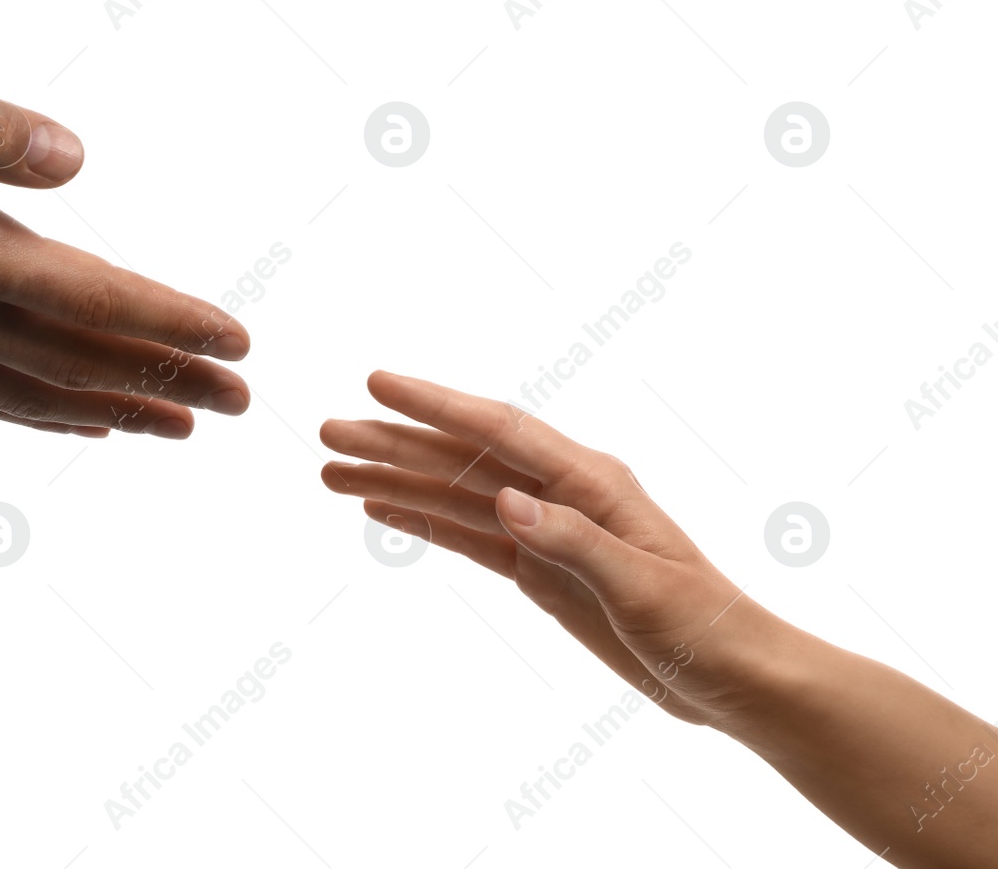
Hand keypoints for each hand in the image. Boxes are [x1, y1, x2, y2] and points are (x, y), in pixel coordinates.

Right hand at [0, 51, 250, 436]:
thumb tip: (77, 158)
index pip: (90, 299)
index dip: (169, 322)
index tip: (237, 340)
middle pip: (77, 363)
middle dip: (166, 381)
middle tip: (242, 402)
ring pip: (32, 397)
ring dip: (114, 412)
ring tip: (180, 426)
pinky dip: (42, 417)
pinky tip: (79, 421)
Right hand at [320, 371, 788, 726]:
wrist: (733, 675)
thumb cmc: (704, 626)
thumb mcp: (644, 587)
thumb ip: (574, 542)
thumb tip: (507, 502)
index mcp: (591, 482)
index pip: (499, 431)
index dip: (437, 406)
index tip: (378, 385)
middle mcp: (560, 494)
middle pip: (461, 458)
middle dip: (393, 443)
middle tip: (328, 433)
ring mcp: (544, 530)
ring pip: (454, 495)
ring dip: (394, 481)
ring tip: (331, 473)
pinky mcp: (538, 569)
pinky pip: (467, 535)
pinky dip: (422, 519)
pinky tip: (381, 508)